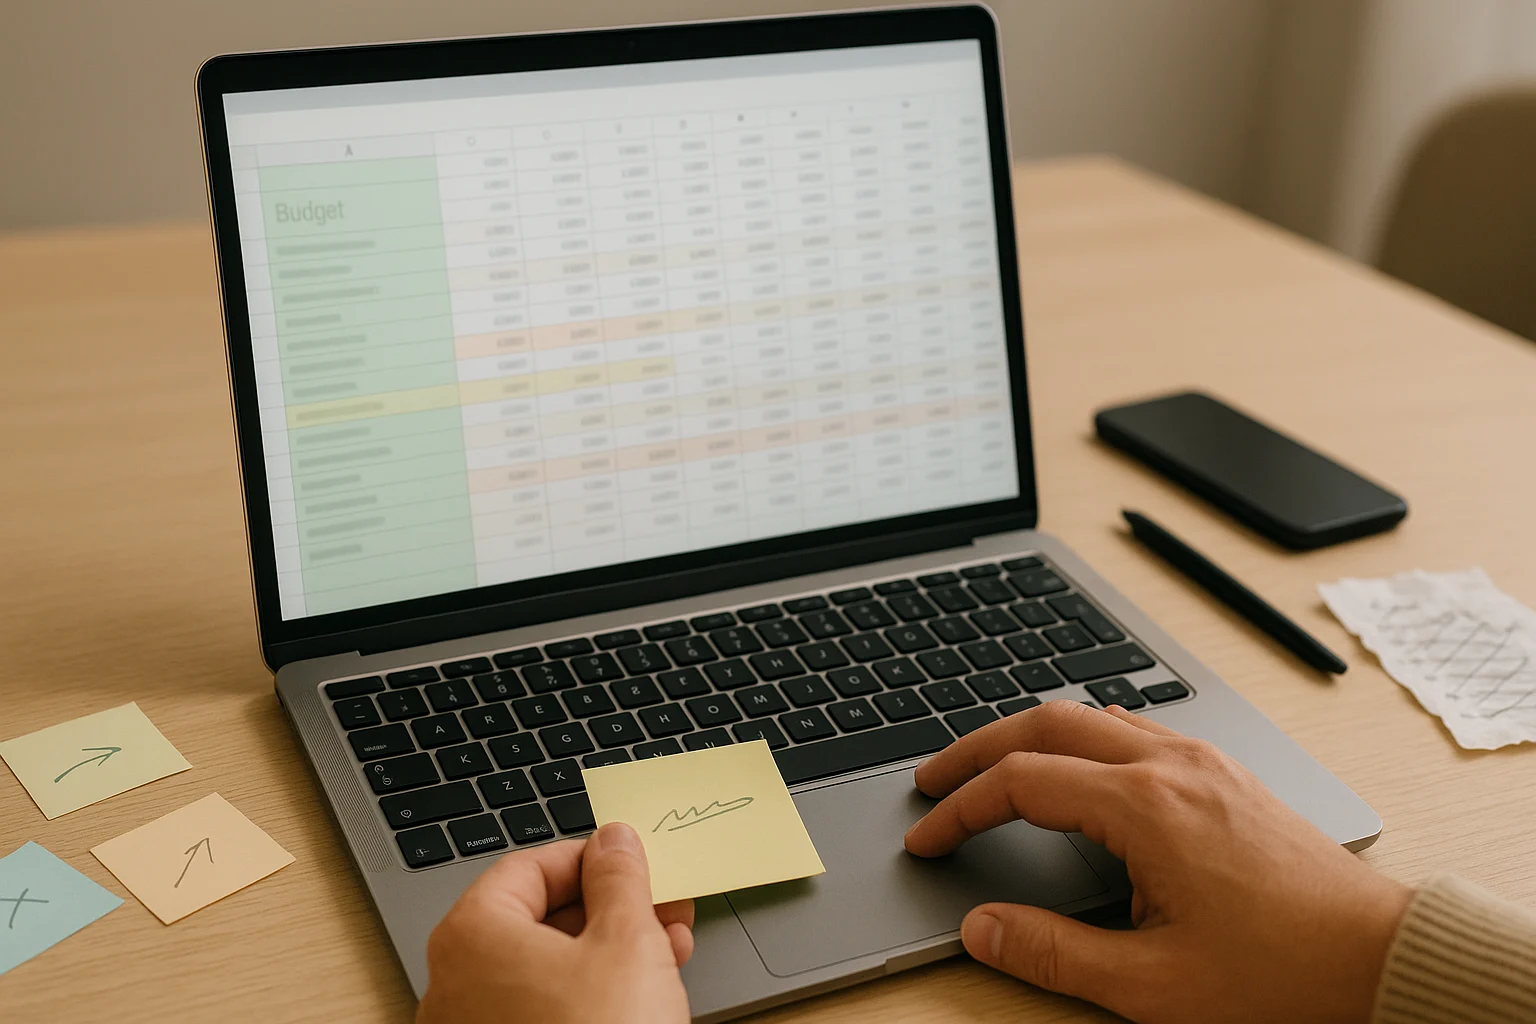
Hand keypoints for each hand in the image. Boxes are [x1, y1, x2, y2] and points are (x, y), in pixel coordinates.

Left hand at [417, 823, 693, 1023]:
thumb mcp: (628, 942)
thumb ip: (620, 878)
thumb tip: (613, 843)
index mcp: (473, 935)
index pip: (528, 866)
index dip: (590, 858)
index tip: (631, 863)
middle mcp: (455, 983)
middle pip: (535, 918)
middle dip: (609, 907)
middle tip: (660, 904)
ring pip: (543, 969)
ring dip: (608, 950)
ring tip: (668, 949)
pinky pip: (540, 1011)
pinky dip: (587, 994)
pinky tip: (641, 995)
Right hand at [904, 700, 1410, 1023]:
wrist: (1384, 955)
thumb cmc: (1284, 971)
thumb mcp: (1153, 984)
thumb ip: (1053, 951)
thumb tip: (982, 928)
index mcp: (1145, 807)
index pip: (1021, 783)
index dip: (960, 808)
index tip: (928, 838)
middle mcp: (1170, 766)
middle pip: (1045, 722)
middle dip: (976, 748)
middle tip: (934, 781)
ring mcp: (1201, 762)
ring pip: (1090, 716)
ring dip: (1029, 737)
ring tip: (991, 770)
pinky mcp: (1223, 773)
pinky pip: (1133, 728)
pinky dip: (1080, 739)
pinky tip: (1076, 771)